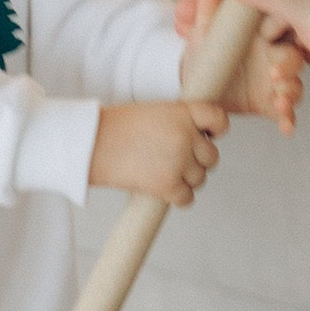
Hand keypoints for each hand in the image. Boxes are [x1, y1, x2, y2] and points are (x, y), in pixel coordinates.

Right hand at [90, 99, 224, 205]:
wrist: (90, 143)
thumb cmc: (116, 127)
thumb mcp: (154, 112)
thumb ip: (179, 123)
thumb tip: (201, 142)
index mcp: (183, 112)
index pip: (219, 120)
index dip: (216, 130)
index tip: (208, 136)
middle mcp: (186, 135)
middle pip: (211, 156)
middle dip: (197, 160)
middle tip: (175, 160)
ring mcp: (178, 161)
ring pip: (200, 178)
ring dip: (186, 179)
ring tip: (162, 173)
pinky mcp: (167, 184)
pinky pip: (187, 198)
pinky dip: (178, 197)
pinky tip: (164, 191)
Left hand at [174, 0, 302, 131]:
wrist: (195, 84)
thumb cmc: (204, 51)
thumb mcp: (203, 32)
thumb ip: (206, 10)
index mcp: (262, 34)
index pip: (280, 28)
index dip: (281, 31)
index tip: (272, 36)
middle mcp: (274, 56)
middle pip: (293, 58)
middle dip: (289, 67)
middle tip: (276, 74)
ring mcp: (275, 81)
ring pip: (294, 85)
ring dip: (291, 93)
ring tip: (282, 101)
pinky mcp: (271, 103)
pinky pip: (285, 112)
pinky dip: (288, 119)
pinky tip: (286, 126)